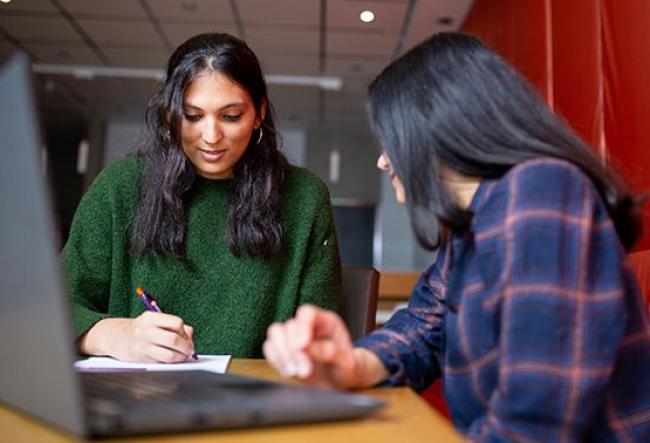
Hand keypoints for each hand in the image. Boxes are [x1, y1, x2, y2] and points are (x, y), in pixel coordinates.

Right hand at [80, 312, 195, 362]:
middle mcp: (145, 331)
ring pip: (169, 355)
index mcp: (151, 317)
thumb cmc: (143, 329)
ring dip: (181, 357)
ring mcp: (142, 346)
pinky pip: (162, 362)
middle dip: (186, 346)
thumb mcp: (156, 321)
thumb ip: (174, 326)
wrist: (118, 338)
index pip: (176, 323)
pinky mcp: (142, 360)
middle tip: (190, 350)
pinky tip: (172, 359)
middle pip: (173, 339)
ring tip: (183, 356)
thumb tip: (190, 336)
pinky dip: (172, 362)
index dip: (184, 331)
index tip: (187, 337)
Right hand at [263, 304, 386, 388]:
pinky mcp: (283, 349)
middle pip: (290, 325)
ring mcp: (294, 336)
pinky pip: (269, 347)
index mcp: (326, 322)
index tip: (302, 346)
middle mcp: (308, 326)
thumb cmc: (347, 369)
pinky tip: (289, 372)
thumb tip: (308, 348)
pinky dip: (276, 360)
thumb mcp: (347, 363)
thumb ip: (330, 353)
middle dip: (294, 350)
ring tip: (295, 373)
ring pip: (275, 333)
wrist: (340, 383)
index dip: (302, 327)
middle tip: (305, 372)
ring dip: (282, 354)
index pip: (307, 313)